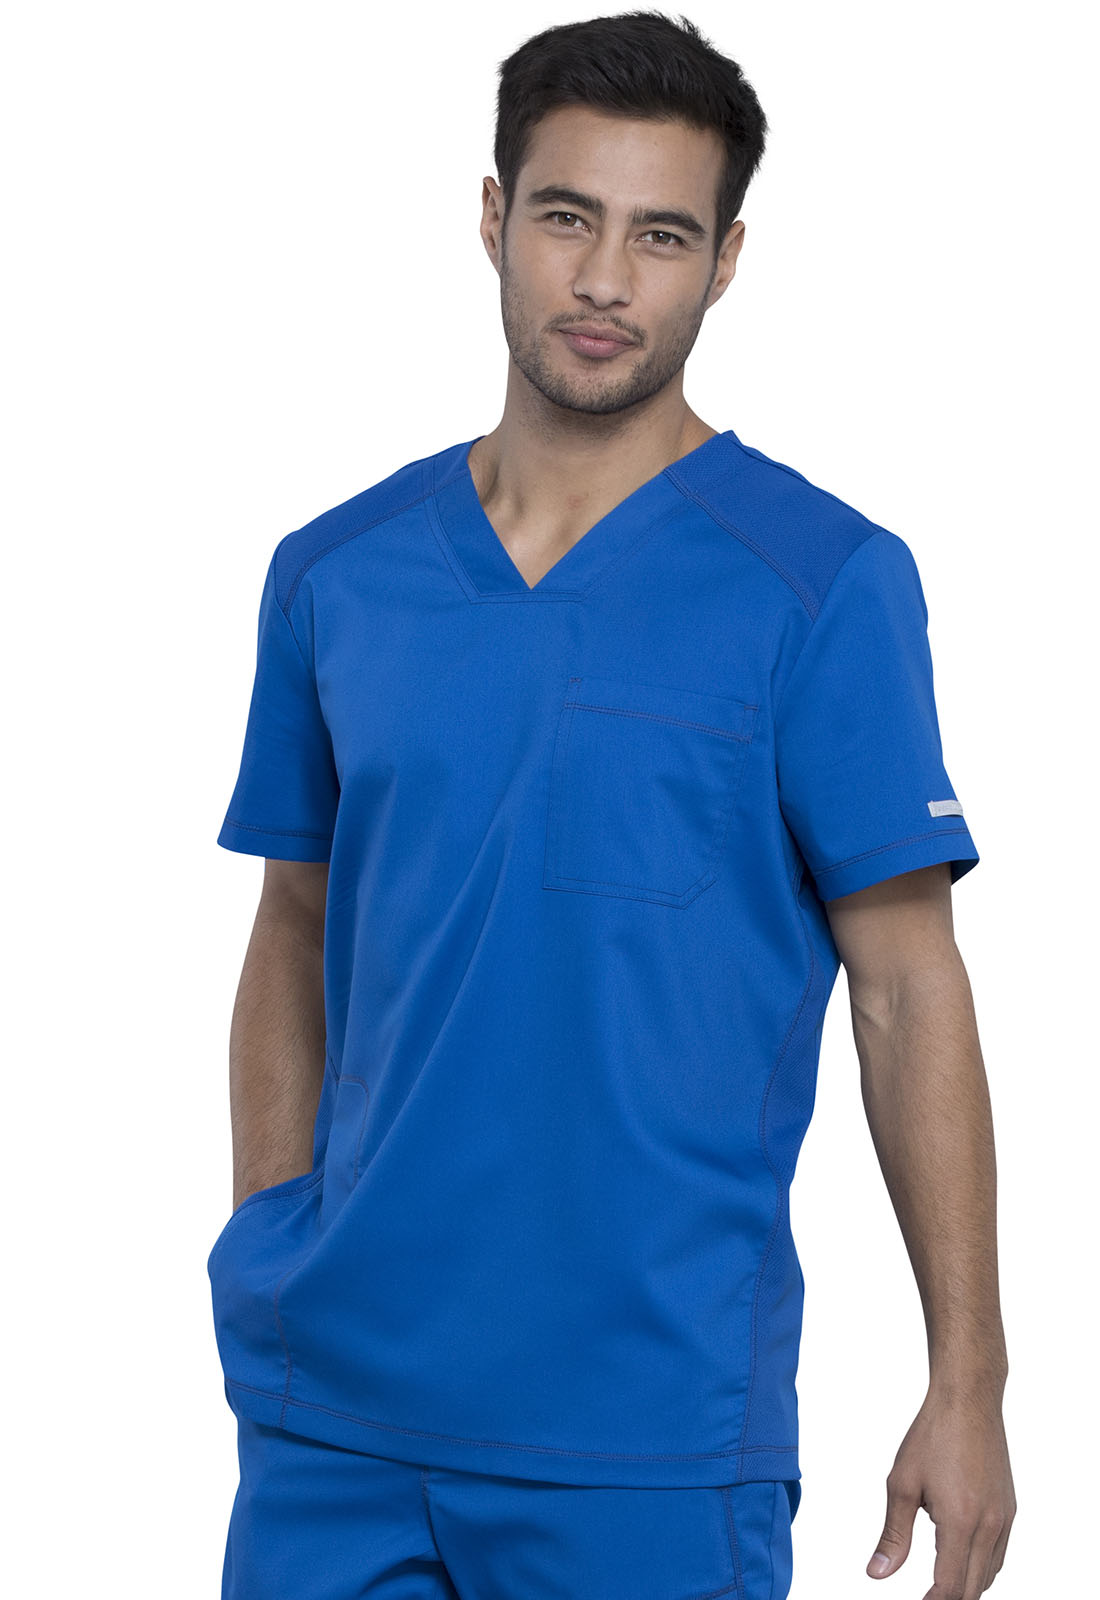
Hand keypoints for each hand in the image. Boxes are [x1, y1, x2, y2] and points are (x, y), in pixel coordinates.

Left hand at [866, 1383, 1015, 1596]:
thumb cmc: (932, 1436)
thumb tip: (877, 1574)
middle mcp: (989, 1525)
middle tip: (926, 1596)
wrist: (968, 1401)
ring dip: (967, 1586)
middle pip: (973, 1589)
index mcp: (961, 1522)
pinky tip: (961, 1559)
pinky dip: (982, 1567)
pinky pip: (1000, 1554)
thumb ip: (893, 1535)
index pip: (950, 1586)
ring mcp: (1004, 1518)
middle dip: (950, 1598)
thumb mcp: (902, 1484)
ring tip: (939, 1584)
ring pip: (990, 1575)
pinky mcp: (1009, 1509)